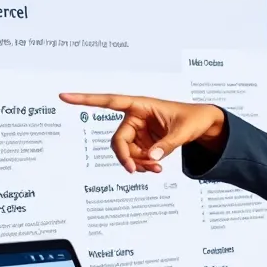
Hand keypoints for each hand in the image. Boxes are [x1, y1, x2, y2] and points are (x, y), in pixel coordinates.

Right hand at [58, 93, 225, 172]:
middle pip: (118, 140)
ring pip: (126, 153)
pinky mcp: (143, 144)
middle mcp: (134, 118)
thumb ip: (166, 145)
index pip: (109, 101)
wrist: (202, 126)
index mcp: (140, 105)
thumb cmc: (193, 119)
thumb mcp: (183, 131)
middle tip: (134, 170)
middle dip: (126, 157)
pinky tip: (156, 168)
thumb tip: (150, 159)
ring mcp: (138, 132)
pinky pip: (135, 158)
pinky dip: (143, 166)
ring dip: (137, 164)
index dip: (86, 99)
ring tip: (156, 169)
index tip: (64, 96)